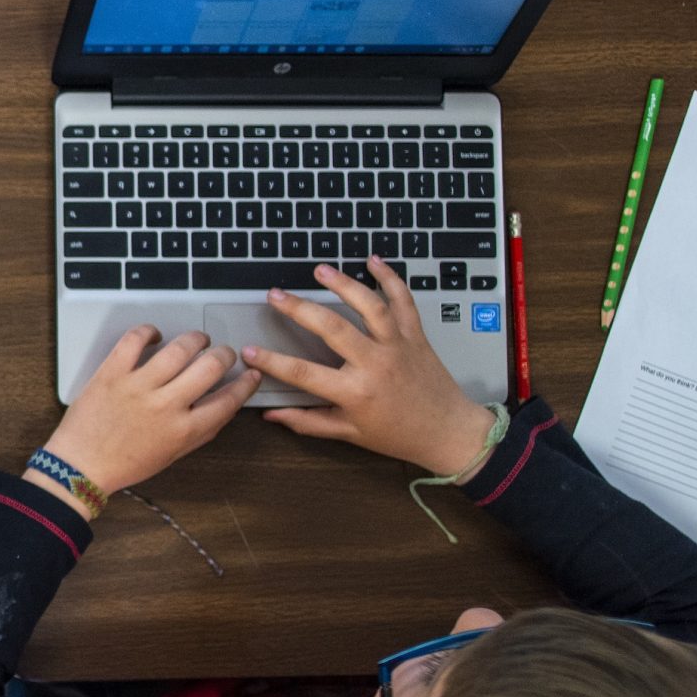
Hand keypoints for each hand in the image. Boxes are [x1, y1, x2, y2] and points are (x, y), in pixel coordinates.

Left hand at [38, 326, 258, 497]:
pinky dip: (149, 331)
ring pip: (180, 348)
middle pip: (210, 366)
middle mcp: (166, 405)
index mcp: (184, 430)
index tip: (250, 374)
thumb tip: (223, 409)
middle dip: (225, 354)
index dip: (246, 384)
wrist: (80, 466)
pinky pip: (135, 339)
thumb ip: (199, 432)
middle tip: (223, 353)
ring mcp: (139, 386)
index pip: (228, 400)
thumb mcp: (172, 454)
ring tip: (197, 340)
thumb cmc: (124, 463)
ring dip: (195, 339)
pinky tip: (155, 335)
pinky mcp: (113, 372)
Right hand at [243, 258, 500, 474]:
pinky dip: (390, 278)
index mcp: (355, 392)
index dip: (272, 361)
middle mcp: (376, 364)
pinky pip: (403, 301)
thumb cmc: (398, 435)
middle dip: (299, 309)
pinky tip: (374, 260)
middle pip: (332, 328)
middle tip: (275, 295)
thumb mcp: (350, 434)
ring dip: (343, 284)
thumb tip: (271, 415)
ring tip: (320, 270)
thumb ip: (308, 421)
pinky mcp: (416, 336)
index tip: (248, 350)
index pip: (303, 374)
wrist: (448, 432)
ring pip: (369, 306)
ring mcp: (398, 345)